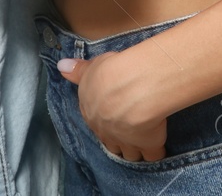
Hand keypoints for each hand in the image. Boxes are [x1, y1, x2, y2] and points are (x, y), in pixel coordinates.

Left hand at [56, 45, 169, 162]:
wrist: (132, 88)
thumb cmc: (110, 75)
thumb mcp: (92, 68)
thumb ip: (79, 70)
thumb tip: (62, 66)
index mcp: (92, 115)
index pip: (96, 123)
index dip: (104, 122)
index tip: (112, 118)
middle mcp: (107, 132)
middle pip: (111, 144)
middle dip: (118, 142)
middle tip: (126, 136)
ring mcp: (128, 142)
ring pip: (129, 154)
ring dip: (134, 151)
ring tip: (141, 146)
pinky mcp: (149, 144)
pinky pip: (153, 155)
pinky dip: (156, 153)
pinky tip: (160, 148)